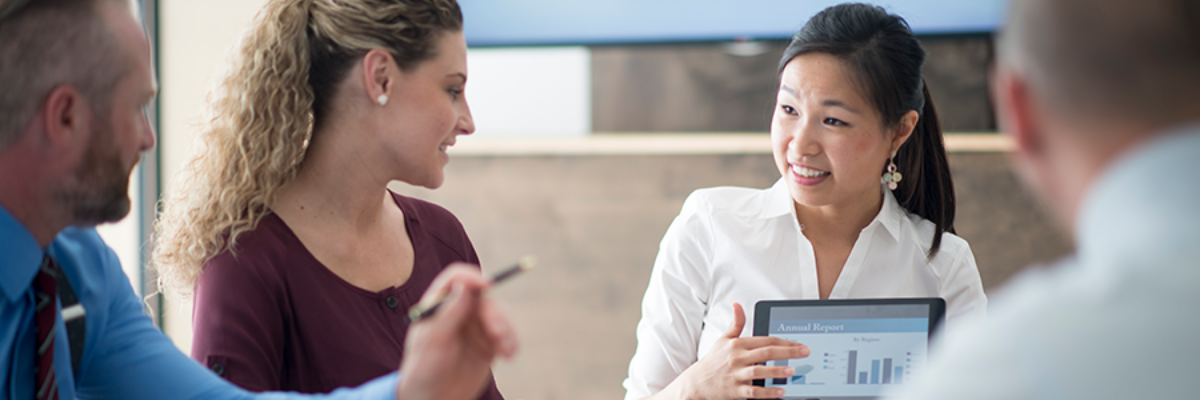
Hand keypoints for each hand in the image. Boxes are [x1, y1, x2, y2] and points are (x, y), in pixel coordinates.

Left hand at [395, 264, 518, 399]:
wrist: (433, 399)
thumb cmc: (424, 368)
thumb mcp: (433, 340)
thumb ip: (449, 312)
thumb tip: (464, 286)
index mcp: (439, 304)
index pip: (457, 279)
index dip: (472, 277)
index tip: (487, 285)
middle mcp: (459, 310)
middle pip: (484, 298)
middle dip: (494, 313)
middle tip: (497, 333)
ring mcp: (475, 326)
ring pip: (498, 315)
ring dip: (506, 329)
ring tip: (505, 350)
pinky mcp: (489, 343)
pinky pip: (506, 334)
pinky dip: (511, 341)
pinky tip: (509, 355)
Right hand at [664, 302, 809, 399]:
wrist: (696, 383)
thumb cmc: (713, 361)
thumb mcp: (723, 339)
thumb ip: (735, 323)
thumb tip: (737, 304)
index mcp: (738, 344)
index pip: (765, 340)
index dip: (784, 341)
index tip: (800, 344)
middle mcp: (737, 358)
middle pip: (766, 353)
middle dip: (788, 352)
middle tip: (805, 352)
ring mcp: (735, 374)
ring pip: (759, 371)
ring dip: (776, 371)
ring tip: (792, 371)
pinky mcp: (734, 390)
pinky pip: (753, 391)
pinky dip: (767, 392)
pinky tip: (780, 392)